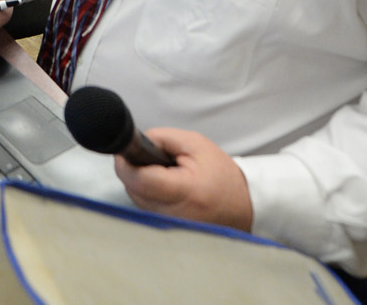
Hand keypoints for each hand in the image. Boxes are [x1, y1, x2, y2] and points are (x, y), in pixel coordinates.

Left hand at [114, 128, 252, 231]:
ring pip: (134, 197)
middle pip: (132, 188)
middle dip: (133, 168)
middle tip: (150, 157)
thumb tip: (134, 142)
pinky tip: (162, 185)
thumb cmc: (221, 175)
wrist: (241, 206)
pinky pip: (142, 206)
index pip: (140, 180)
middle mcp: (172, 213)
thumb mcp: (195, 144)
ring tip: (161, 172)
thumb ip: (162, 138)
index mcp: (184, 191)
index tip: (126, 150)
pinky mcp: (164, 228)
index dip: (126, 162)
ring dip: (139, 180)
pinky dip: (146, 192)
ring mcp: (167, 225)